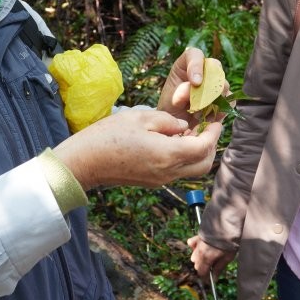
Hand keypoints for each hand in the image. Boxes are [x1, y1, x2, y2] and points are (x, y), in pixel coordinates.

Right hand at [52, 108, 221, 189]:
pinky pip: (177, 171)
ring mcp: (159, 180)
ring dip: (197, 152)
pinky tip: (174, 141)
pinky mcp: (151, 181)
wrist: (83, 162)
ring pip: (192, 170)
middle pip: (204, 164)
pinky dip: (183, 157)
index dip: (214, 132)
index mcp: (168, 155)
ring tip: (192, 131)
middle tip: (208, 125)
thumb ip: (167, 121)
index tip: (216, 118)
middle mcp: (168, 173)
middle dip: (211, 145)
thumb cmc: (107, 136)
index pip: (204, 147)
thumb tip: (183, 127)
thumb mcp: (140, 118)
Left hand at [158, 47, 227, 127]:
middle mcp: (204, 71)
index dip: (197, 65)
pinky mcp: (224, 98)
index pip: (195, 54)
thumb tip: (195, 86)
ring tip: (197, 113)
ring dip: (213, 101)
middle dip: (209, 86)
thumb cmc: (170, 109)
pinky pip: (230, 101)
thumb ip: (180, 93)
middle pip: (215, 68)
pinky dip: (220, 111)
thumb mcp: (170, 101)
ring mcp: (216, 84)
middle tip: (199, 102)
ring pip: (224, 85)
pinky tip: (207, 118)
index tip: (195, 82)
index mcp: (186, 65)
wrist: (177, 125)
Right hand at [187, 235, 236, 278]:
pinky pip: (191, 244)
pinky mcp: (197, 237)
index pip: (201, 272)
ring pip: (194, 256)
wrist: (227, 225)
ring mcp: (197, 244)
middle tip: (213, 268)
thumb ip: (219, 268)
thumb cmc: (229, 242)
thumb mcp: (227, 257)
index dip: (206, 278)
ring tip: (209, 257)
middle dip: (204, 268)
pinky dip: (194, 247)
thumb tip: (215, 278)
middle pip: (197, 265)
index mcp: (206, 258)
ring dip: (200, 259)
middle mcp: (199, 252)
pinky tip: (200, 248)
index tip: (210, 280)